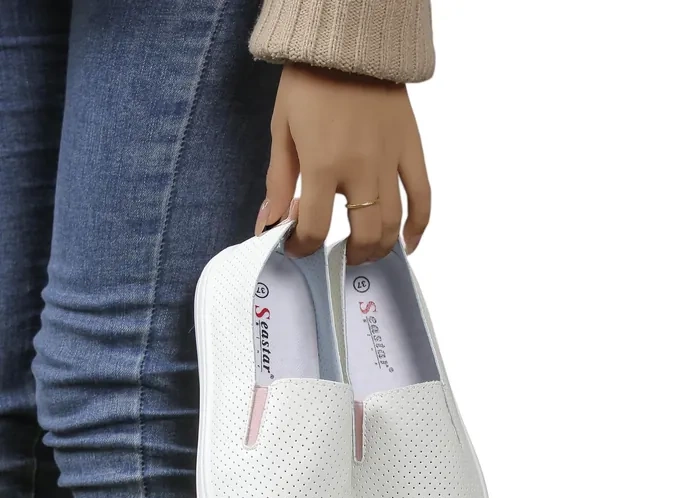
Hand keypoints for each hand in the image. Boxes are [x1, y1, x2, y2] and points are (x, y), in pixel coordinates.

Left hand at [255, 64, 430, 263]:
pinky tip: (408, 244)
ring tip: (364, 252)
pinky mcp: (410, 150)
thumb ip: (277, 183)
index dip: (303, 247)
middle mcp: (360, 169)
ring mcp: (390, 161)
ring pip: (393, 223)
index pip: (315, 228)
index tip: (297, 247)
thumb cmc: (309, 84)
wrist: (348, 42)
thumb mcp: (281, 131)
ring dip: (379, 248)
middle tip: (336, 256)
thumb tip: (268, 225)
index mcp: (322, 165)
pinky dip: (419, 226)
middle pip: (363, 234)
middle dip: (348, 255)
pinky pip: (422, 196)